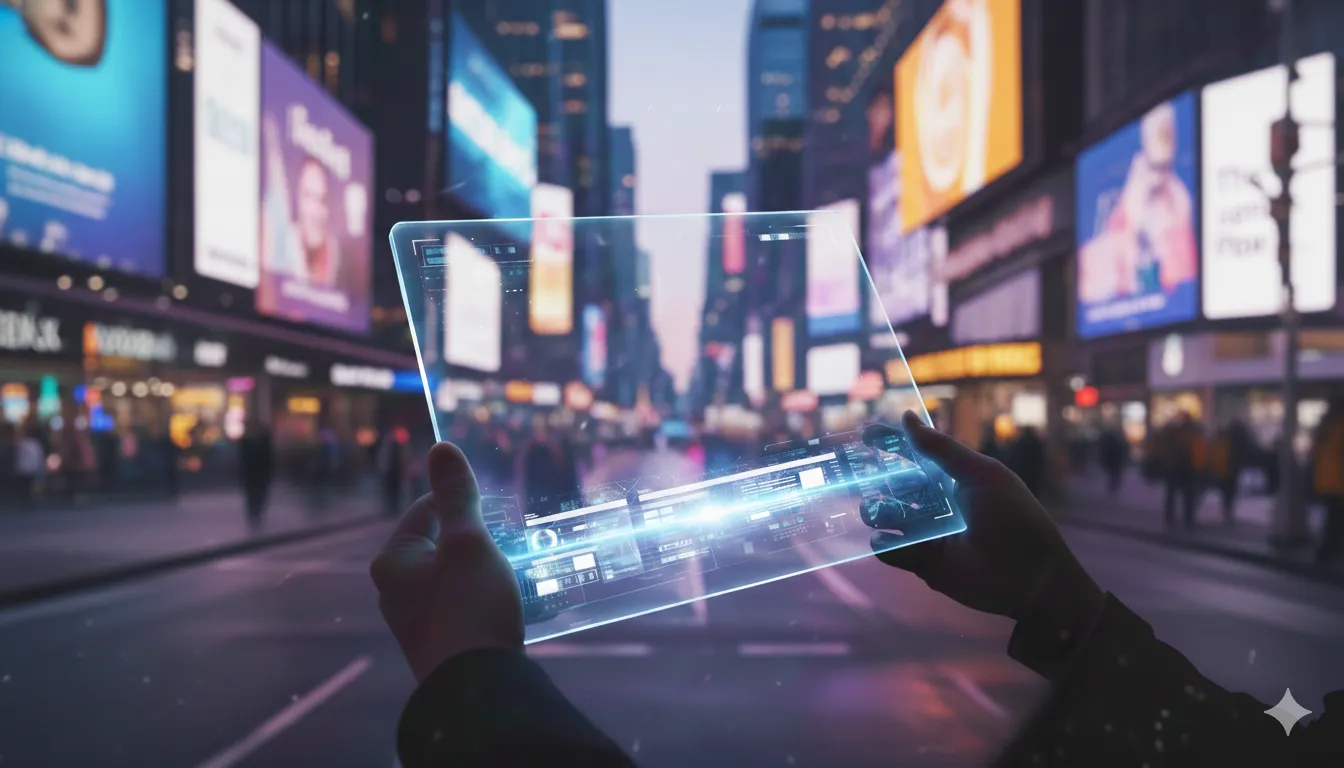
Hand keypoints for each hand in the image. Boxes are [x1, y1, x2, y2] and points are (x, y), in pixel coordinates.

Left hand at [371, 443, 523, 682]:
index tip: (497, 507)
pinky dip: (495, 599)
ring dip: (493, 571)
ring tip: (527, 567)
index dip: (462, 503)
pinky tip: (527, 601)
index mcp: (393, 562)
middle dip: (483, 540)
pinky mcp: (444, 642)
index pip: (426, 510)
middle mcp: (397, 592)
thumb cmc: (468, 607)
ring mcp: (420, 620)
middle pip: (444, 546)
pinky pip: (470, 607)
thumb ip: (456, 496)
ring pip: (460, 578)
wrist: (479, 689)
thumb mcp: (467, 543)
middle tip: (516, 537)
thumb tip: (440, 448)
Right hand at [867, 412, 1103, 624]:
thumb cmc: (1014, 518)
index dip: (891, 443)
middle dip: (874, 477)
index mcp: (953, 478)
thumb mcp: (982, 475)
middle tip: (856, 473)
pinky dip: (883, 542)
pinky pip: (889, 549)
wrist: (1029, 577)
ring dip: (877, 509)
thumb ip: (942, 449)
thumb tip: (906, 417)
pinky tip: (888, 537)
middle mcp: (937, 503)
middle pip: (894, 485)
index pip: (915, 455)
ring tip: (883, 511)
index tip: (867, 434)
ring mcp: (927, 533)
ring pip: (885, 515)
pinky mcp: (921, 562)